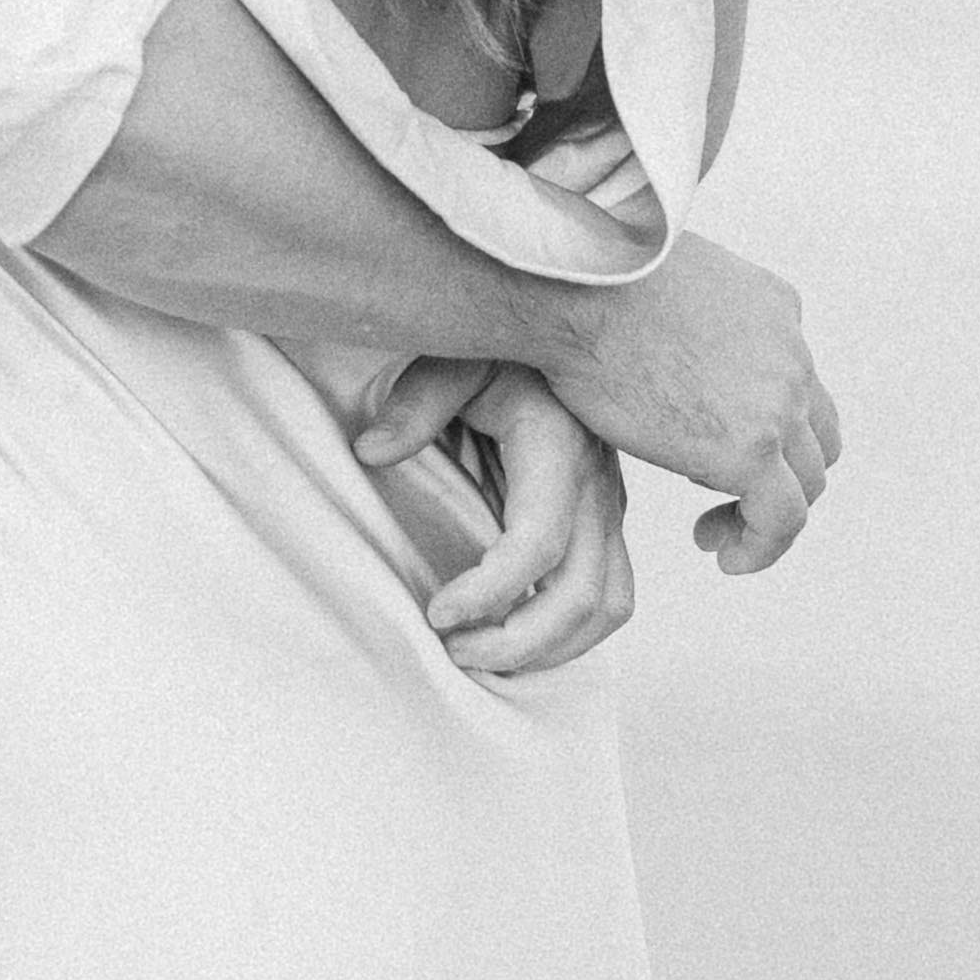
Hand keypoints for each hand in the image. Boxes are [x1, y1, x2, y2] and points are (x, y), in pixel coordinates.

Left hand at [352, 363, 640, 683]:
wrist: (563, 326)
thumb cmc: (503, 342)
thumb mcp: (456, 353)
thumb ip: (418, 401)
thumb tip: (372, 452)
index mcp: (559, 444)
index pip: (538, 542)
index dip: (491, 591)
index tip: (436, 613)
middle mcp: (596, 485)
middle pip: (583, 595)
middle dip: (519, 642)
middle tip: (452, 650)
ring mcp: (608, 507)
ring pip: (608, 606)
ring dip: (549, 648)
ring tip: (479, 653)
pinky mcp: (605, 521)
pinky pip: (608, 595)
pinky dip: (568, 632)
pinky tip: (511, 634)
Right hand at [545, 224, 841, 572]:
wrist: (570, 287)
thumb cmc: (583, 281)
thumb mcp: (663, 284)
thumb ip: (684, 316)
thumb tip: (651, 339)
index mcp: (772, 308)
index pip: (795, 382)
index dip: (764, 427)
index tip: (711, 450)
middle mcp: (790, 353)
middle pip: (813, 437)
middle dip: (775, 475)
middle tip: (719, 500)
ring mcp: (778, 402)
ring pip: (806, 482)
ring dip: (767, 515)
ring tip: (712, 535)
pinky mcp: (752, 449)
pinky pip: (782, 520)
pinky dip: (761, 547)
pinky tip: (725, 559)